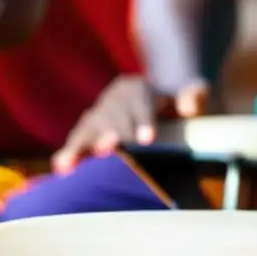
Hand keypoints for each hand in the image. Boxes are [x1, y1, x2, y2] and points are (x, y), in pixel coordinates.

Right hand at [52, 76, 209, 172]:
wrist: (163, 99)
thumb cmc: (181, 101)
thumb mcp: (193, 92)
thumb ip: (194, 96)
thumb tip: (189, 107)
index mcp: (138, 87)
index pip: (139, 100)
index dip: (143, 119)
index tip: (147, 140)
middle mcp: (114, 98)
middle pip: (112, 114)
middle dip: (114, 133)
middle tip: (115, 150)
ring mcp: (99, 113)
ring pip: (89, 127)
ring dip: (82, 145)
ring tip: (74, 163)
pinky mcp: (90, 130)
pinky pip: (78, 141)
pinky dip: (70, 153)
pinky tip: (62, 168)